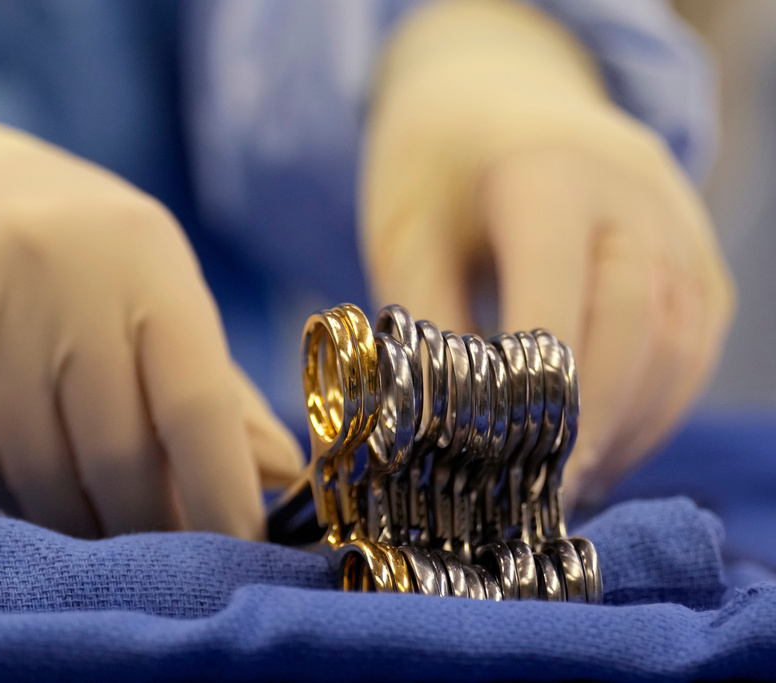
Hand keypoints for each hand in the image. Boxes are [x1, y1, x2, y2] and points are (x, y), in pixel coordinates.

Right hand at [0, 38, 302, 537]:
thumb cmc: (78, 255)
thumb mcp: (157, 289)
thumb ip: (218, 385)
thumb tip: (277, 472)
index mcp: (143, 260)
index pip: (195, 402)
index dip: (222, 490)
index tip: (240, 548)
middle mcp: (59, 281)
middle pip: (116, 455)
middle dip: (150, 524)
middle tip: (165, 550)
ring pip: (42, 474)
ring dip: (82, 521)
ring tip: (104, 524)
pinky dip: (18, 499)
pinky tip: (38, 490)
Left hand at [360, 0, 734, 505]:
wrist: (494, 97)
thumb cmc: (437, 170)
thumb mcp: (406, 236)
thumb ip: (427, 329)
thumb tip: (445, 434)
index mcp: (548, 174)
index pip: (559, 298)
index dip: (541, 396)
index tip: (513, 469)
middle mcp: (634, 192)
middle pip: (634, 328)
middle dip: (590, 423)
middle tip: (543, 495)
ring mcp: (679, 220)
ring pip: (678, 346)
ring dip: (630, 425)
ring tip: (573, 484)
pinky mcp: (697, 254)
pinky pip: (694, 343)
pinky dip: (655, 404)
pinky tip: (606, 444)